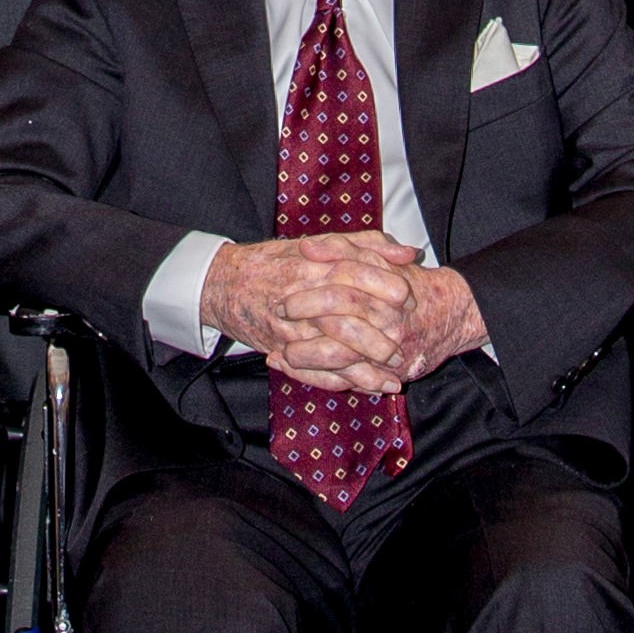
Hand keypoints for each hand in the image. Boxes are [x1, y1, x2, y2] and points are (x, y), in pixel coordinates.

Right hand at [199, 232, 419, 392]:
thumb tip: (408, 254)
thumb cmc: (276, 261)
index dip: (383, 283)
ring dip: (365, 368)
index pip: (354, 272)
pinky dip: (341, 383)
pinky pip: (313, 372)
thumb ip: (366, 244)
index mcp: (313, 265)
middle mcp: (302, 296)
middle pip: (345, 316)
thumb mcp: (320, 245)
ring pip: (332, 351)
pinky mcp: (280, 349)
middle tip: (404, 344)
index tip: (408, 295)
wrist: (224, 283)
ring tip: (394, 378)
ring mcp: (289, 326)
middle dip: (379, 335)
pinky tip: (366, 388)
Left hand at [272, 257, 487, 387]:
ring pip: (339, 358)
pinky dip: (315, 377)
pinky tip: (290, 367)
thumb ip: (344, 247)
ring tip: (278, 352)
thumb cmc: (408, 282)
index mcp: (388, 287)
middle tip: (278, 314)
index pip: (343, 283)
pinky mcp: (387, 375)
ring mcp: (389, 351)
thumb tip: (306, 247)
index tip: (286, 288)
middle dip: (305, 321)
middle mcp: (390, 321)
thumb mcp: (379, 256)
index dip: (311, 288)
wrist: (450, 315)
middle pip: (339, 322)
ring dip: (305, 357)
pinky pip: (346, 380)